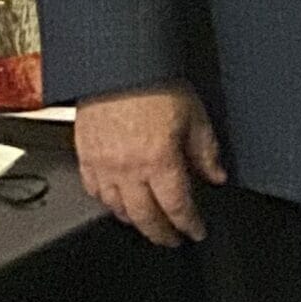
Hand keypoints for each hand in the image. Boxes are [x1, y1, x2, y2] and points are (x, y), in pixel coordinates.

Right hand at [73, 84, 225, 245]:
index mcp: (159, 160)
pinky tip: (116, 201)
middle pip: (144, 217)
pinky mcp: (84, 153)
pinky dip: (107, 201)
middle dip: (161, 234)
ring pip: (115, 208)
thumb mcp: (195, 115)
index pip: (177, 206)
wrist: (117, 61)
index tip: (196, 232)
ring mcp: (102, 163)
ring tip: (147, 224)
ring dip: (134, 221)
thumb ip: (206, 151)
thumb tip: (215, 175)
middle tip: (172, 240)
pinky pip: (93, 189)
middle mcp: (128, 167)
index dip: (189, 225)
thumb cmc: (155, 81)